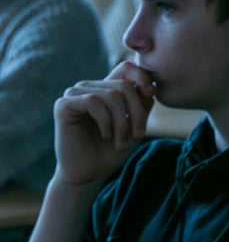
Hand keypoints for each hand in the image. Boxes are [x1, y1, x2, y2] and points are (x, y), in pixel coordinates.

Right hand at [54, 60, 156, 186]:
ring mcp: (75, 94)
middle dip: (137, 113)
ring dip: (122, 122)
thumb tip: (150, 86)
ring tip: (121, 141)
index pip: (127, 68)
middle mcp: (90, 87)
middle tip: (137, 136)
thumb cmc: (112, 151)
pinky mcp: (63, 105)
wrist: (89, 173)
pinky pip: (92, 101)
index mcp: (107, 89)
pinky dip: (105, 121)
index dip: (142, 77)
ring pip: (111, 95)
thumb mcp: (135, 126)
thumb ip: (142, 105)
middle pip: (124, 87)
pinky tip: (105, 135)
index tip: (151, 95)